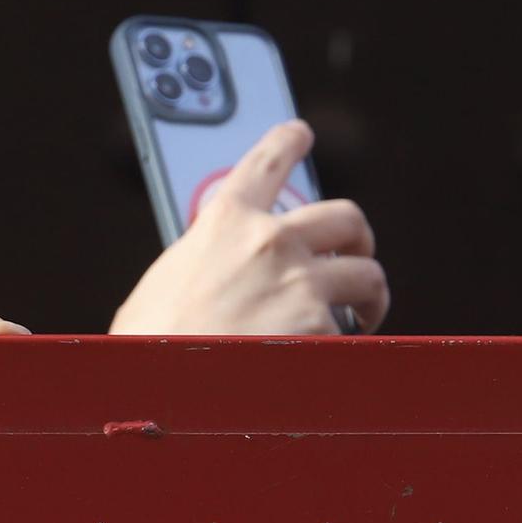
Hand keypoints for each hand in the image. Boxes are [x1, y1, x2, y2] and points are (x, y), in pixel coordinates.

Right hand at [110, 120, 387, 334]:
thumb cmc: (152, 344)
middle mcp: (270, 241)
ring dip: (369, 294)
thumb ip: (207, 261)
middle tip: (353, 255)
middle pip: (345, 216)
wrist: (161, 389)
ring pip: (367, 274)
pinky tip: (330, 360)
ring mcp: (302, 283)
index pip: (266, 161)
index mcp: (225, 222)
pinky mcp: (322, 327)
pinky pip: (352, 333)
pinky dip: (346, 346)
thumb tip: (221, 276)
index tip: (301, 133)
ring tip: (361, 314)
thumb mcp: (169, 279)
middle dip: (357, 237)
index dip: (289, 141)